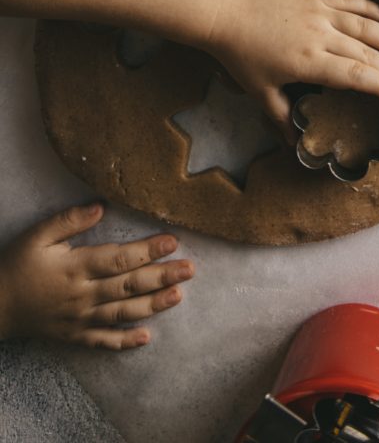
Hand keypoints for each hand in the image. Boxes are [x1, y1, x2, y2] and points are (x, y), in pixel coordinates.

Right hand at [0, 203, 193, 348]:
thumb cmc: (17, 265)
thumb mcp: (37, 235)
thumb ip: (69, 220)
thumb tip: (101, 206)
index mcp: (76, 267)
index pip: (119, 258)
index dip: (148, 250)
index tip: (173, 241)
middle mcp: (82, 295)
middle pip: (128, 285)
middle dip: (162, 276)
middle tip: (190, 269)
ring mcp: (79, 319)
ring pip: (122, 313)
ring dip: (152, 305)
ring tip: (179, 295)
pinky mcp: (74, 336)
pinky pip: (102, 342)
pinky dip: (124, 342)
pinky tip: (147, 337)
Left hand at [204, 0, 378, 139]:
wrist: (225, 13)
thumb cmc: (241, 54)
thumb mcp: (260, 91)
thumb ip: (281, 116)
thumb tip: (293, 144)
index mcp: (308, 62)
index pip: (355, 76)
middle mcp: (319, 35)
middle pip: (364, 54)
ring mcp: (319, 12)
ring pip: (363, 26)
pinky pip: (348, 0)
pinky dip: (369, 7)